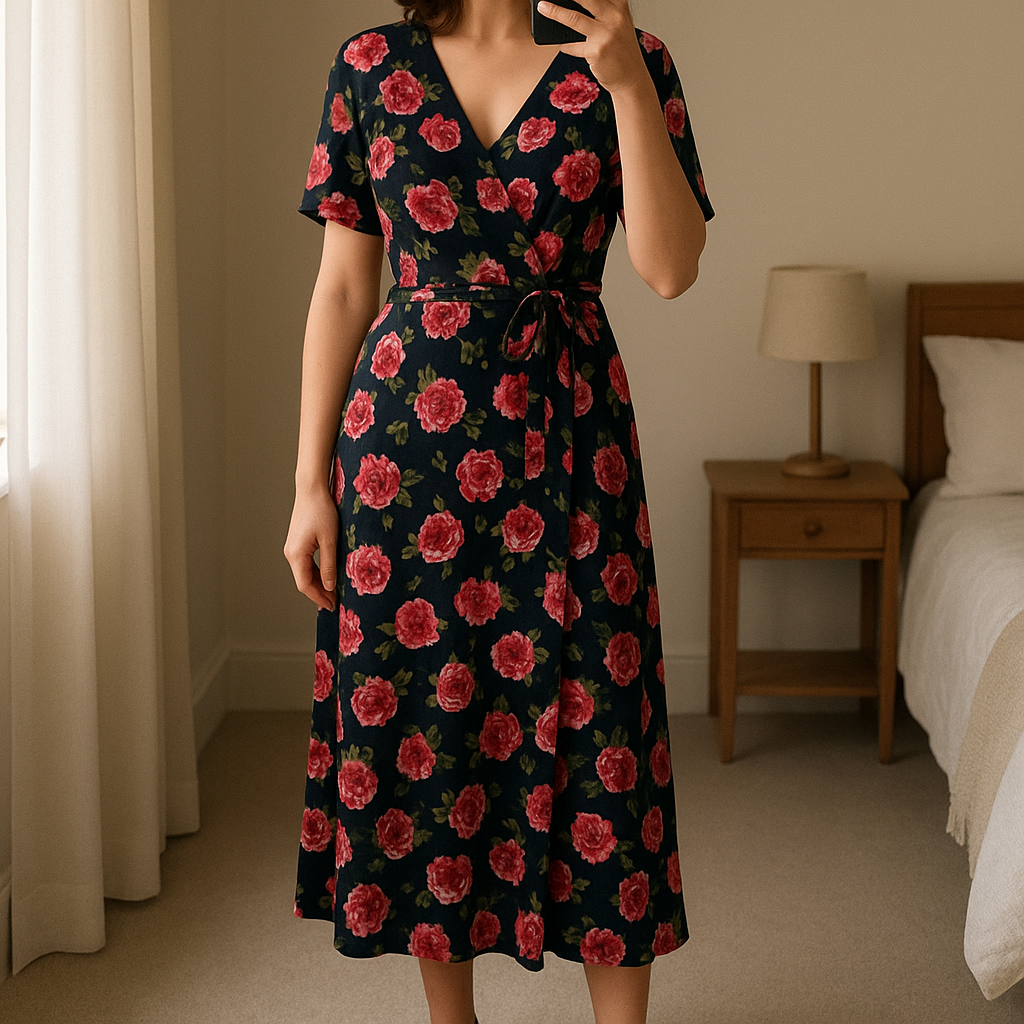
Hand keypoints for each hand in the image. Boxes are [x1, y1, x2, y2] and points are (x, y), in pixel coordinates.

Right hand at [283, 483, 339, 611]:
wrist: (311, 489)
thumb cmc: (321, 511)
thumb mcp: (330, 540)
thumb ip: (329, 565)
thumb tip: (330, 587)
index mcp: (296, 555)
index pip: (305, 585)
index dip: (319, 598)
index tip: (332, 606)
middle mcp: (290, 553)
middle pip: (304, 581)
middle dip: (319, 593)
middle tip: (336, 602)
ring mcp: (292, 548)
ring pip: (304, 573)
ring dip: (318, 583)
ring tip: (334, 592)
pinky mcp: (297, 542)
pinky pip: (305, 563)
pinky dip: (316, 572)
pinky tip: (327, 576)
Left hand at [537, 0, 647, 94]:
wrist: (631, 78)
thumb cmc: (622, 52)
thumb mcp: (618, 25)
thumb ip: (602, 13)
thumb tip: (573, 7)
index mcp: (620, 6)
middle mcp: (615, 17)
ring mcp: (606, 34)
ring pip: (574, 19)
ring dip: (555, 12)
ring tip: (543, 7)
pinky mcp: (597, 51)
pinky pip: (573, 45)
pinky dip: (565, 45)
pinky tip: (563, 45)